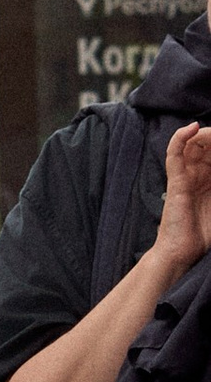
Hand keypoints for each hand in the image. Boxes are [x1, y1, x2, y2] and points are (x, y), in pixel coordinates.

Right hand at [157, 123, 210, 274]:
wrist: (183, 253)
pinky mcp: (175, 179)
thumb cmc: (203, 235)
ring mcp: (186, 175)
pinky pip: (174, 152)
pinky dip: (180, 137)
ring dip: (205, 135)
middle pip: (207, 145)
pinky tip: (192, 128)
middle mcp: (199, 174)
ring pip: (193, 144)